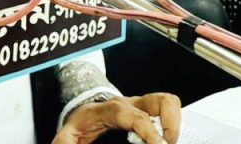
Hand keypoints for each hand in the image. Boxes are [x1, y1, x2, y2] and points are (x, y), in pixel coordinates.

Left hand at [53, 93, 180, 143]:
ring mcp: (141, 105)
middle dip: (170, 123)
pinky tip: (167, 139)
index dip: (148, 130)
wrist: (84, 111)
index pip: (134, 115)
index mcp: (110, 110)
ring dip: (175, 121)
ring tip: (170, 142)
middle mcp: (130, 104)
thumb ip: (66, 143)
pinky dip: (173, 123)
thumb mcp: (68, 136)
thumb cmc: (80, 124)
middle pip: (159, 100)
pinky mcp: (149, 110)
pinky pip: (168, 109)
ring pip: (168, 101)